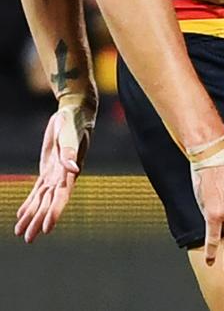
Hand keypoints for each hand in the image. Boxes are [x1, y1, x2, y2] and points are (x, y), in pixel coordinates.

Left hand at [15, 95, 95, 241]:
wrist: (75, 112)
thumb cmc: (74, 122)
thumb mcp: (72, 134)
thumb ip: (71, 152)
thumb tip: (73, 170)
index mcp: (70, 170)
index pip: (62, 196)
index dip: (54, 212)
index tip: (46, 229)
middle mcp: (63, 175)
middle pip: (49, 203)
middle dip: (38, 220)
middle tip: (28, 239)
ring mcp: (55, 173)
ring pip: (41, 199)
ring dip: (32, 215)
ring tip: (20, 233)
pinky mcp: (49, 168)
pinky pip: (38, 189)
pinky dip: (30, 202)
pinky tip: (22, 213)